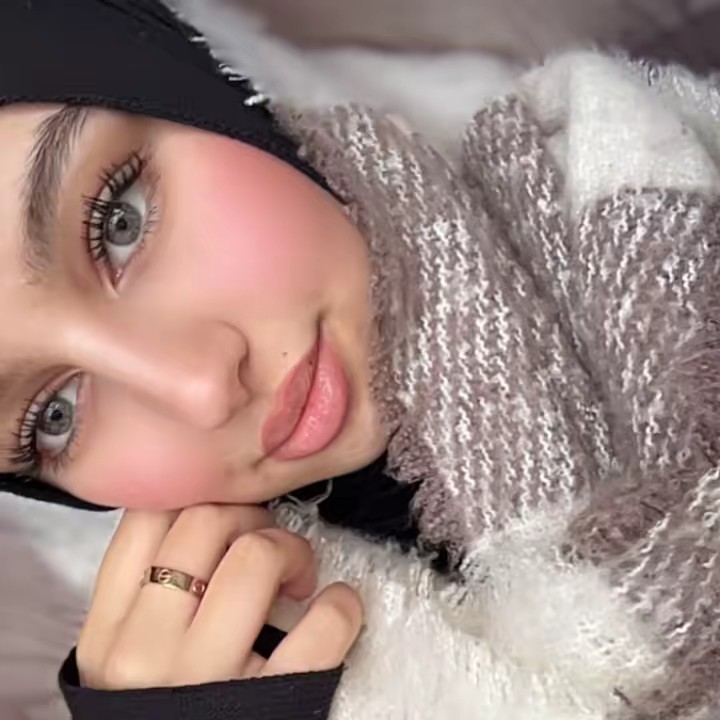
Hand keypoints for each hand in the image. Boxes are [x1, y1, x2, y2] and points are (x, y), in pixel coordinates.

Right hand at [77, 505, 362, 689]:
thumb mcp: (130, 655)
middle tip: (267, 544)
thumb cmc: (167, 712)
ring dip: (293, 550)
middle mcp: (147, 650)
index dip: (199, 496)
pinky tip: (335, 607)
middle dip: (251, 517)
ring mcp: (208, 679)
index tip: (224, 516)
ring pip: (256, 556)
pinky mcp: (274, 705)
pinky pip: (321, 628)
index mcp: (109, 632)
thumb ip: (146, 593)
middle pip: (205, 521)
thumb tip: (204, 515)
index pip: (146, 516)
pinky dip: (341, 606)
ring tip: (298, 579)